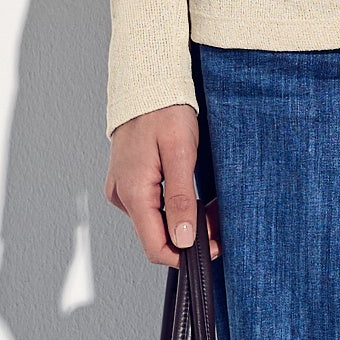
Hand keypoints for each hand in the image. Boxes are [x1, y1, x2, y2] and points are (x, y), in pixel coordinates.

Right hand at [105, 103, 208, 265]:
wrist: (148, 85)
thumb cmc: (164, 111)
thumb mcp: (181, 153)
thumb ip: (180, 199)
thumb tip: (182, 237)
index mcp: (132, 192)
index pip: (154, 246)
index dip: (183, 254)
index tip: (211, 248)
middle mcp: (122, 195)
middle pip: (157, 235)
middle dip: (190, 234)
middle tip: (217, 220)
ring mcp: (123, 189)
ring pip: (156, 222)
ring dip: (184, 220)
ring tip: (209, 205)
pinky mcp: (128, 182)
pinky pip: (151, 206)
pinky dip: (174, 207)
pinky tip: (190, 195)